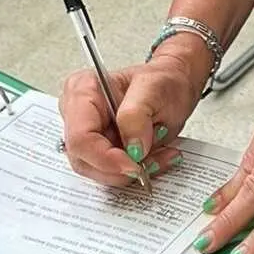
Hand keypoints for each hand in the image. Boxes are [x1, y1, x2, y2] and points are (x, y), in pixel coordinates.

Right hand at [58, 41, 203, 186]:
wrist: (174, 87)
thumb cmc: (161, 80)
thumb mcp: (154, 88)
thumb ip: (137, 115)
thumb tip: (133, 149)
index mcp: (83, 90)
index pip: (80, 137)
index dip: (105, 158)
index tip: (134, 164)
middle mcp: (79, 115)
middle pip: (85, 160)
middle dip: (121, 167)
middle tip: (152, 161)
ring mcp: (87, 136)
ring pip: (98, 172)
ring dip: (132, 171)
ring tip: (161, 156)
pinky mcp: (99, 152)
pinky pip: (112, 174)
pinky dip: (136, 171)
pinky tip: (156, 158)